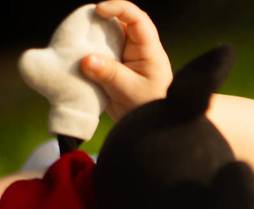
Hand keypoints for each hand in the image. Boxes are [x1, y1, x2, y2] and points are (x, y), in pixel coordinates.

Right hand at [80, 1, 172, 119]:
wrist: (144, 126)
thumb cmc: (145, 107)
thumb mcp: (129, 91)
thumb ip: (109, 74)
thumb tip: (87, 59)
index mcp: (149, 51)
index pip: (138, 19)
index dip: (119, 8)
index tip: (99, 11)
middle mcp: (139, 49)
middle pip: (121, 22)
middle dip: (101, 19)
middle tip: (82, 25)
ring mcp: (126, 56)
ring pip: (109, 35)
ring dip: (93, 34)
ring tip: (77, 40)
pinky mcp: (114, 64)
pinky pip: (100, 49)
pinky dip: (89, 48)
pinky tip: (77, 54)